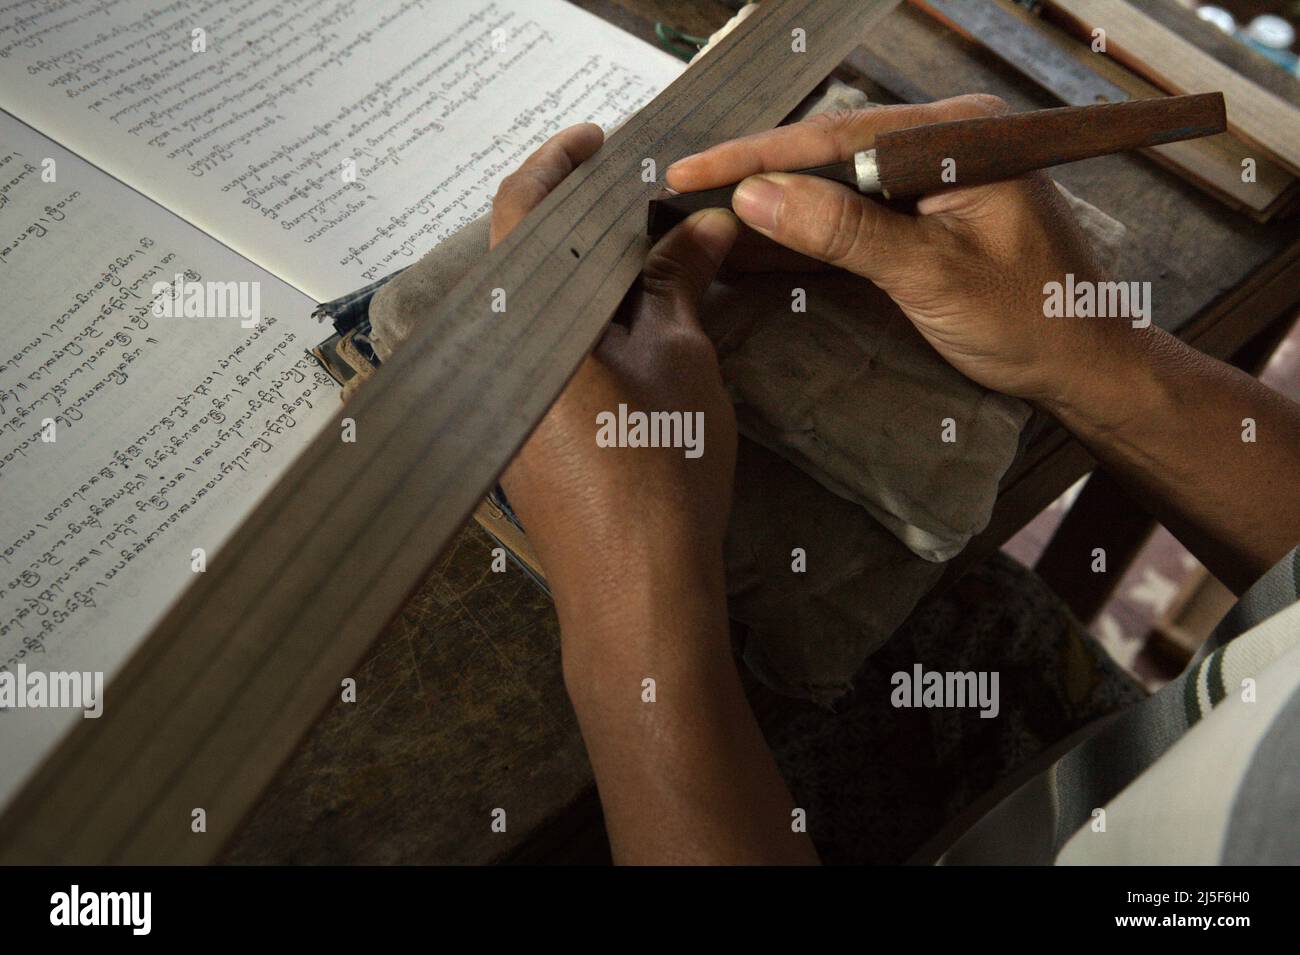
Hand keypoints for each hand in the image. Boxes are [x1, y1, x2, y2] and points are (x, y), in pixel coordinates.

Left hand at [493, 124, 740, 639]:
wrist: (637, 595)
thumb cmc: (661, 475)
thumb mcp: (683, 361)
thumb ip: (680, 283)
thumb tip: (703, 227)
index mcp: (526, 325)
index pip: (523, 213)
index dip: (560, 166)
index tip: (600, 142)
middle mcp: (496, 358)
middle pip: (528, 261)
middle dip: (583, 225)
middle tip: (644, 205)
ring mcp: (503, 401)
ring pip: (537, 311)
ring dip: (585, 279)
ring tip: (650, 259)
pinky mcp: (520, 435)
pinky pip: (541, 353)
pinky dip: (579, 324)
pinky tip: (630, 325)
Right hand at [667, 95, 1111, 410]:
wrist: (1084, 364)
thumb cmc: (1030, 319)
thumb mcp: (931, 275)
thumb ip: (845, 232)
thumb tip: (759, 197)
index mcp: (957, 137)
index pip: (837, 137)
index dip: (757, 155)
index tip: (693, 167)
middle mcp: (944, 145)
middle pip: (831, 152)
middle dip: (757, 173)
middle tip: (685, 188)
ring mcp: (934, 180)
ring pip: (837, 183)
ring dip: (776, 203)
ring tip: (707, 214)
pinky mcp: (926, 216)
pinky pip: (855, 214)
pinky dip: (808, 231)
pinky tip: (761, 240)